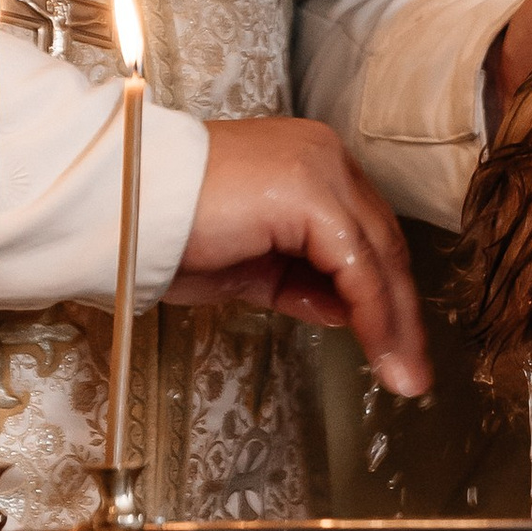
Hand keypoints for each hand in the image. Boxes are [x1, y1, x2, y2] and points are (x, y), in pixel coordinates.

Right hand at [164, 115, 428, 396]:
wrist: (120, 208)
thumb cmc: (167, 232)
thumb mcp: (250, 264)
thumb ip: (300, 280)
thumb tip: (346, 310)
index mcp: (308, 162)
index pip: (364, 232)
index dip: (382, 291)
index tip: (392, 341)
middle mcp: (323, 156)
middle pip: (381, 242)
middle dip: (400, 312)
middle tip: (411, 368)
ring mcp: (321, 171)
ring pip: (378, 257)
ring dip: (396, 323)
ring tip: (404, 374)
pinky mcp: (312, 196)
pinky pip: (357, 268)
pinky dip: (374, 316)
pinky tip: (379, 352)